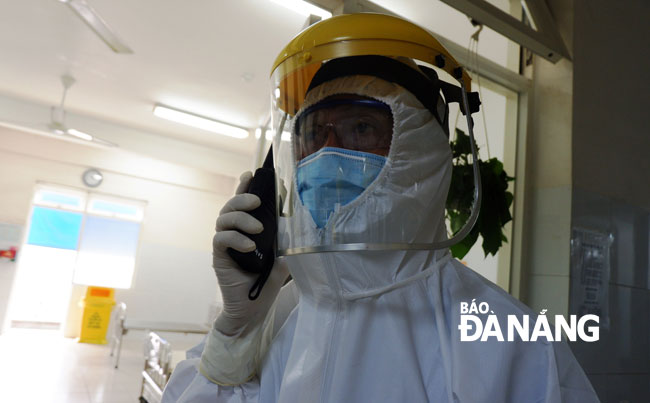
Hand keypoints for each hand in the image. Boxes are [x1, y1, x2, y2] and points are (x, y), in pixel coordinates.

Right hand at [212, 171, 287, 335]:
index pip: (243, 203)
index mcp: (246, 229)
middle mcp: (233, 233)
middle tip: (257, 201)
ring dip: (241, 219)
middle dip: (242, 197)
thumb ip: (285, 240)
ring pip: (223, 219)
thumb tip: (297, 223)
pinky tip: (250, 246)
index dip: (244, 186)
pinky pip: (221, 239)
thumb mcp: (283, 257)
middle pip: (230, 206)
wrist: (254, 309)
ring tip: (258, 229)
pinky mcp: (219, 257)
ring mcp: (224, 245)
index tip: (251, 174)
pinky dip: (236, 239)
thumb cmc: (266, 282)